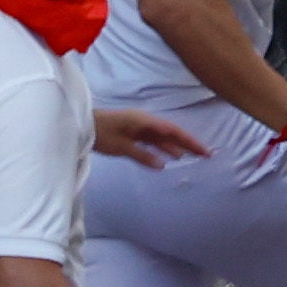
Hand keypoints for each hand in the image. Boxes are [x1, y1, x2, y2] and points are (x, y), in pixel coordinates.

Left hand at [94, 107, 211, 167]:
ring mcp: (140, 127)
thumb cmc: (101, 133)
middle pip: (172, 133)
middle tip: (205, 154)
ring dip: (177, 146)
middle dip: (189, 143)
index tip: (203, 150)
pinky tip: (169, 155)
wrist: (82, 125)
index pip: (173, 131)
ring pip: (163, 137)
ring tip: (191, 157)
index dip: (189, 141)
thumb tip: (163, 165)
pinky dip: (163, 147)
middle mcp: (146, 122)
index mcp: (145, 121)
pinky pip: (153, 140)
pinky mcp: (133, 132)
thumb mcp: (121, 147)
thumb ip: (143, 155)